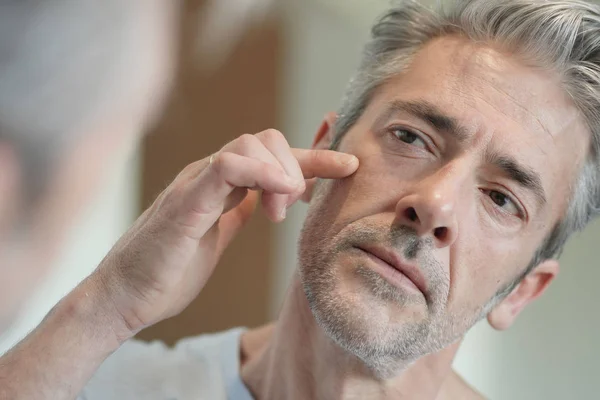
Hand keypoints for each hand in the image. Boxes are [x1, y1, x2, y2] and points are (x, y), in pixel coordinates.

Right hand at [93, 129, 358, 339]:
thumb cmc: (167, 271)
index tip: (347, 166)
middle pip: (267, 140)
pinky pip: (226, 166)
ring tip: (279, 212)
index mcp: (220, 183)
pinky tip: (278, 194)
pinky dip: (260, 171)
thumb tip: (264, 200)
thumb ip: (236, 212)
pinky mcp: (185, 203)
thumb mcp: (215, 237)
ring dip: (282, 172)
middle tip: (290, 211)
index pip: (272, 155)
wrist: (123, 298)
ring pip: (250, 144)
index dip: (314, 156)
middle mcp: (208, 175)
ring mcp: (195, 184)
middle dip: (297, 167)